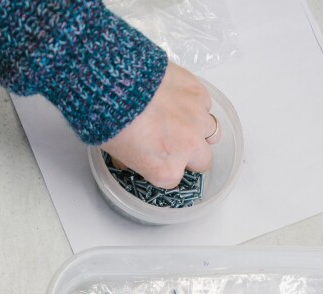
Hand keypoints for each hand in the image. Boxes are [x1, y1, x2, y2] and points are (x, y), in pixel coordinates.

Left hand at [101, 63, 221, 188]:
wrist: (115, 84)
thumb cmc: (110, 118)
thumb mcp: (115, 151)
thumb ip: (130, 160)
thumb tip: (131, 158)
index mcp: (165, 170)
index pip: (173, 179)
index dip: (164, 168)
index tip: (156, 160)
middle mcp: (187, 148)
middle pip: (203, 162)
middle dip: (191, 155)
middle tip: (175, 144)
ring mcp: (197, 120)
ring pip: (212, 132)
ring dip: (199, 129)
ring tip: (181, 120)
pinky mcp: (199, 93)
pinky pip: (205, 103)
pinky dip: (195, 103)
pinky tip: (177, 97)